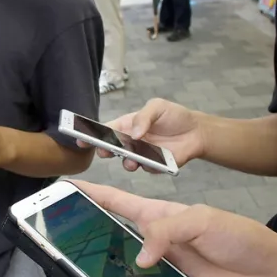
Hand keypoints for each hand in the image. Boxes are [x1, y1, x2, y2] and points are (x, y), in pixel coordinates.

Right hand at [73, 180, 276, 276]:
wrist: (271, 276)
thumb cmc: (241, 238)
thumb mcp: (202, 220)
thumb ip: (166, 231)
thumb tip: (139, 258)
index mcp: (157, 216)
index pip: (115, 202)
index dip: (89, 194)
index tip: (63, 189)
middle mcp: (154, 244)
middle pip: (109, 243)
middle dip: (83, 246)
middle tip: (59, 250)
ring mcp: (161, 271)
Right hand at [81, 99, 205, 172]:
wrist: (196, 131)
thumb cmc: (174, 116)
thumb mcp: (157, 107)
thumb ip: (144, 117)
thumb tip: (134, 133)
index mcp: (126, 126)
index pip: (105, 130)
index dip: (91, 134)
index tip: (80, 137)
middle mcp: (130, 143)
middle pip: (112, 149)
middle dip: (105, 151)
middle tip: (104, 151)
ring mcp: (141, 155)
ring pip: (128, 162)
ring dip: (127, 162)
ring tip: (132, 160)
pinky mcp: (155, 166)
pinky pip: (147, 169)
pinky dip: (148, 166)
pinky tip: (154, 161)